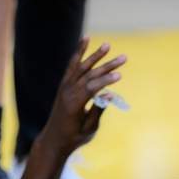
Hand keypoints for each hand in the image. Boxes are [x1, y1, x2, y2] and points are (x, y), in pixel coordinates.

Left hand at [40, 38, 126, 153]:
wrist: (54, 139)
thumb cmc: (74, 137)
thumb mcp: (89, 128)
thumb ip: (98, 110)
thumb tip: (109, 94)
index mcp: (74, 105)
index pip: (91, 88)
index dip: (105, 81)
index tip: (120, 74)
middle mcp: (68, 93)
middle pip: (89, 75)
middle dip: (107, 66)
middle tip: (123, 58)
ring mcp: (65, 87)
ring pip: (82, 67)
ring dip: (95, 55)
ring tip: (108, 45)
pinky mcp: (64, 84)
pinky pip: (72, 65)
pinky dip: (79, 52)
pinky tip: (86, 40)